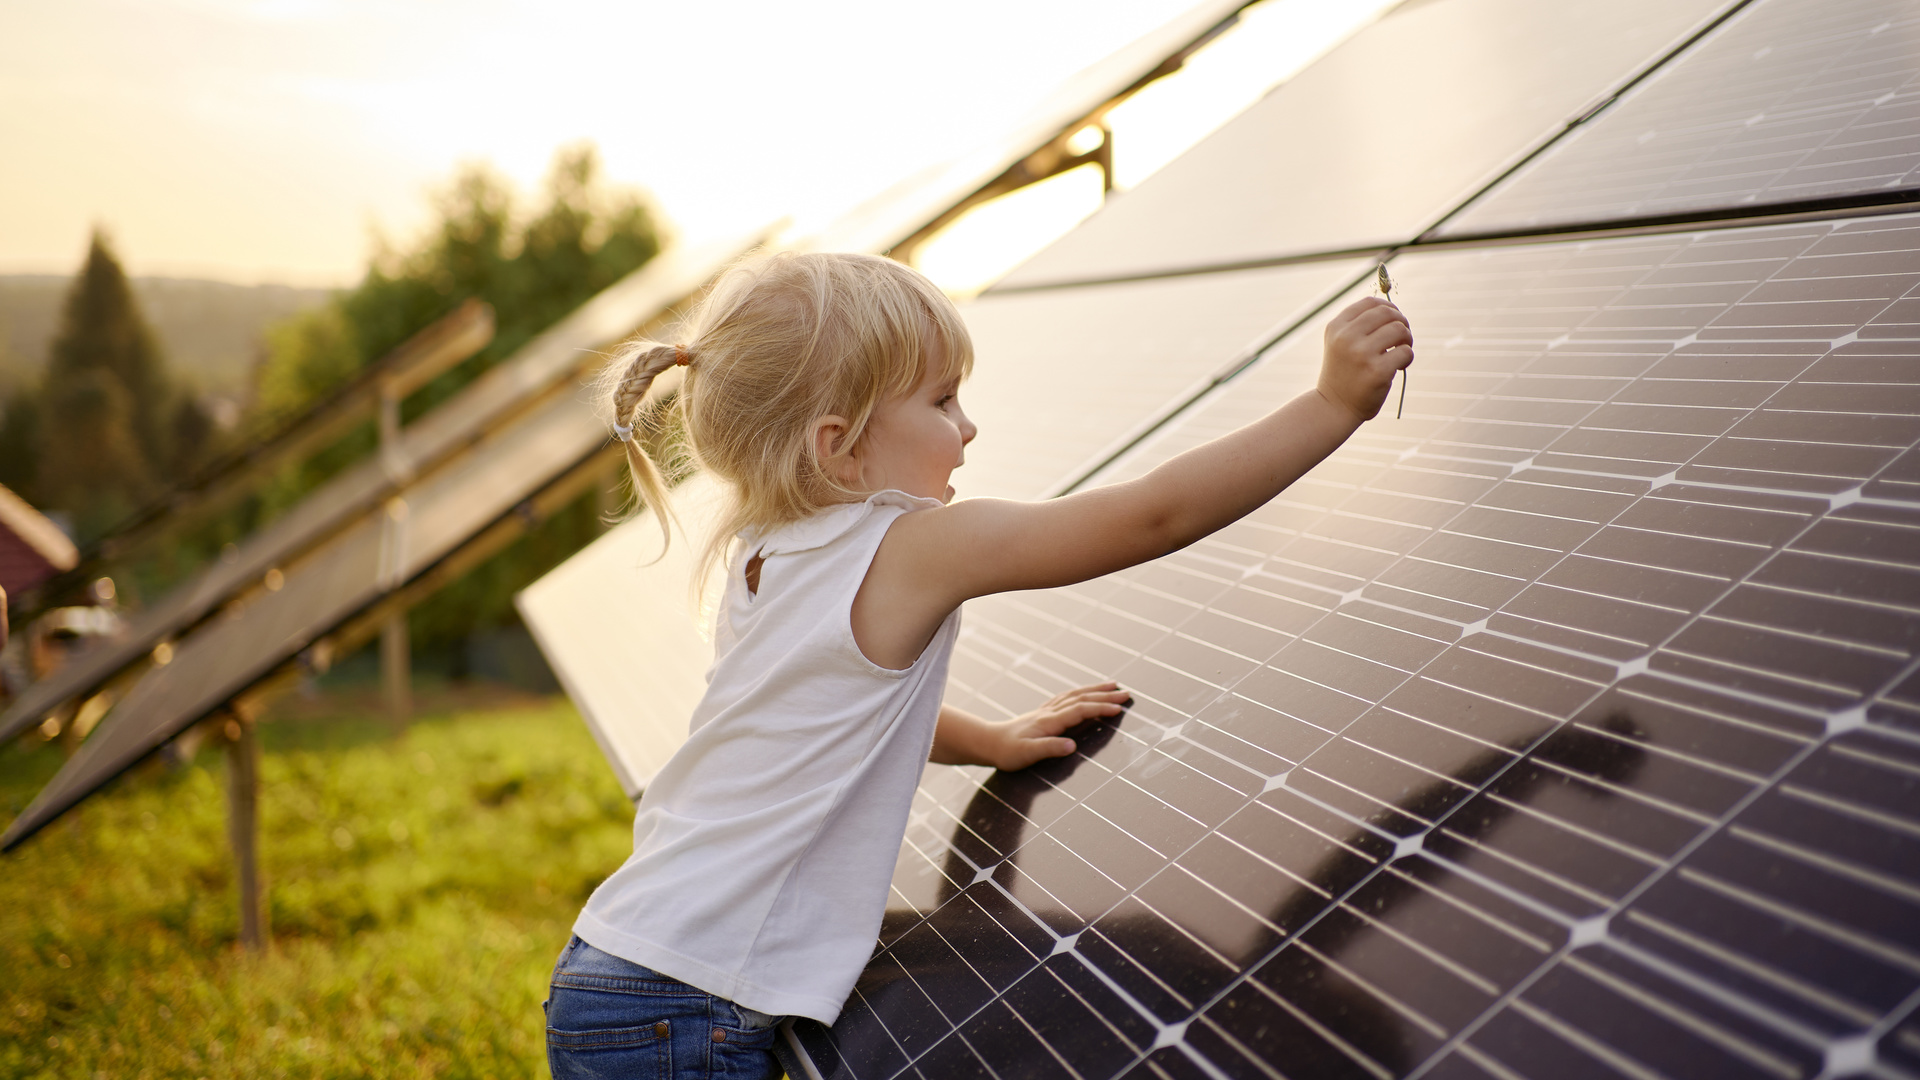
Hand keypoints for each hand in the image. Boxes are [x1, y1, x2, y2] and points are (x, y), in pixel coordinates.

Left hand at [988, 683, 1131, 770]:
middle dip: (1105, 696)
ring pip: (1075, 695)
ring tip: (1112, 686)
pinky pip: (1066, 698)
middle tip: (1126, 694)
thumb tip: (1072, 746)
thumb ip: (1049, 749)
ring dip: (1095, 690)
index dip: (1100, 708)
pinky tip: (1085, 693)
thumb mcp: (1028, 754)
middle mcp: (1050, 712)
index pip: (1080, 710)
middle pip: (1082, 699)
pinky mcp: (1043, 713)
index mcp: (1049, 721)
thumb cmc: (1008, 751)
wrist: (989, 742)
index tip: (1119, 708)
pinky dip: (1080, 693)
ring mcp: (1046, 711)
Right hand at [1317, 296, 1412, 421]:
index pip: (1370, 303)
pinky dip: (1407, 358)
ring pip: (1399, 329)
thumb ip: (1359, 324)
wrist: (1333, 407)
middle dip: (1401, 322)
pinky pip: (1405, 352)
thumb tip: (1392, 309)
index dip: (1388, 308)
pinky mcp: (1376, 371)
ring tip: (1401, 351)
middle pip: (1387, 313)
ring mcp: (1361, 354)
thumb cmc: (1343, 373)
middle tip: (1401, 338)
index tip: (1393, 320)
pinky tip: (1398, 366)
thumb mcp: (1341, 343)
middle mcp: (1346, 337)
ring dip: (1407, 339)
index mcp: (1336, 327)